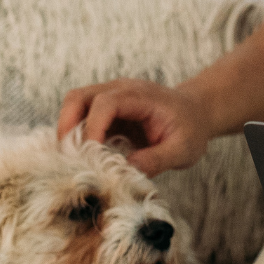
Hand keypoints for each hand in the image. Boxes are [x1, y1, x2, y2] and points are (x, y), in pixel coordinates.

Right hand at [56, 79, 212, 176]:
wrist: (196, 112)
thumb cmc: (191, 129)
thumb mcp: (183, 150)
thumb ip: (157, 160)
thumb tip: (125, 172)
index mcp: (140, 96)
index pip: (105, 104)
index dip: (92, 129)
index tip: (91, 157)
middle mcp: (120, 91)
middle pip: (78, 97)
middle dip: (67, 126)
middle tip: (68, 158)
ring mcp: (110, 98)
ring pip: (73, 105)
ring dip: (67, 131)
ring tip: (71, 160)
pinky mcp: (105, 111)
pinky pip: (79, 117)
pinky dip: (73, 135)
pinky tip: (79, 158)